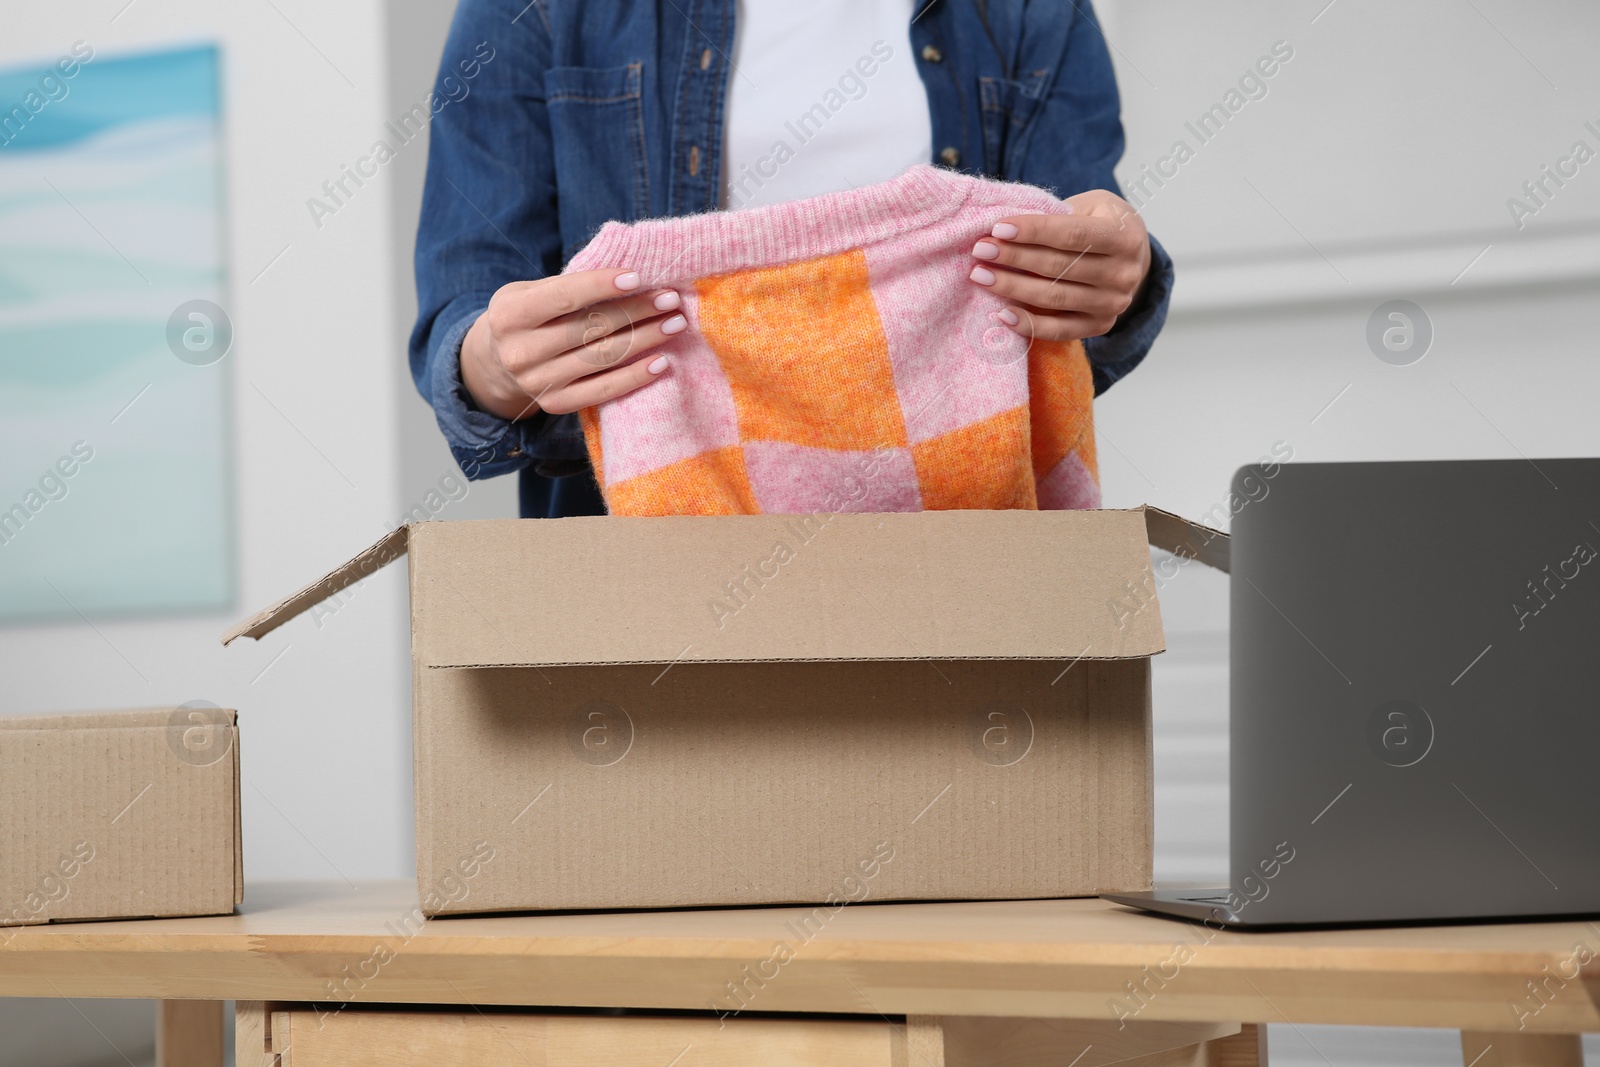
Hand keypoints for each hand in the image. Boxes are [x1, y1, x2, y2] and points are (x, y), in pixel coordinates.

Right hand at [460, 268, 685, 418]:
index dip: (601, 286)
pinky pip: (603, 391)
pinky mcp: (555, 405)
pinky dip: (635, 377)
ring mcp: (538, 382)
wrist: (495, 365)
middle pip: (589, 328)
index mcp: (509, 315)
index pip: (562, 297)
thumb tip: (630, 278)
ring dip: (645, 340)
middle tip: (671, 299)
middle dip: (636, 311)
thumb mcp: (529, 292)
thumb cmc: (526, 317)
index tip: (638, 276)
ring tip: (674, 324)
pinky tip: (662, 362)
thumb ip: (568, 286)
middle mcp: (520, 352)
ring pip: (602, 358)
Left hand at [967, 189, 1151, 341]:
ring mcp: (1114, 303)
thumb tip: (1003, 229)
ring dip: (1013, 287)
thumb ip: (1057, 215)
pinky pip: (1059, 330)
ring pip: (1054, 298)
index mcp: (1125, 235)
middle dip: (1014, 258)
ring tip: (981, 276)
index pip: (1072, 234)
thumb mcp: (1089, 205)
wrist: (1132, 255)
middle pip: (1059, 267)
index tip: (998, 229)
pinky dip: (1028, 325)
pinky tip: (1002, 314)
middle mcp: (1124, 273)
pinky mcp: (1100, 325)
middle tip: (980, 251)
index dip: (1033, 231)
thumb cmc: (1101, 222)